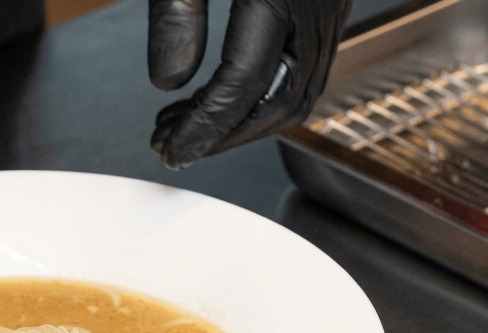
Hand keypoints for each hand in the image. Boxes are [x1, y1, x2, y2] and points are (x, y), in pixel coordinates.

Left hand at [147, 0, 351, 167]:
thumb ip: (175, 13)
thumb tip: (167, 83)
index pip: (245, 85)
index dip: (204, 128)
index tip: (169, 151)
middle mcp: (320, 3)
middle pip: (281, 102)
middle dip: (225, 138)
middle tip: (176, 150)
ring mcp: (331, 5)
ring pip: (298, 92)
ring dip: (242, 123)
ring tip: (186, 128)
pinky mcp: (328, 3)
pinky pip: (302, 67)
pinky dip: (260, 95)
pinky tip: (216, 95)